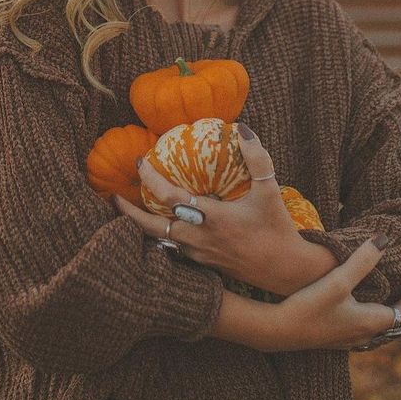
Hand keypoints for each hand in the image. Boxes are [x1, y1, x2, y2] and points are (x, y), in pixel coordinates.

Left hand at [112, 124, 335, 294]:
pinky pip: (174, 250)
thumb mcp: (269, 189)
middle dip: (129, 213)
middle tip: (114, 197)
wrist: (287, 271)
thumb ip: (256, 158)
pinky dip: (162, 237)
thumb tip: (242, 128)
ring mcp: (200, 255)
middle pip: (152, 227)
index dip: (151, 178)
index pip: (170, 197)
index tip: (139, 161)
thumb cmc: (277, 228)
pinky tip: (160, 227)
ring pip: (161, 241)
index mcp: (212, 218)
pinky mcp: (204, 265)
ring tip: (131, 210)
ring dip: (143, 226)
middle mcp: (200, 238)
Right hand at [268, 237, 400, 351]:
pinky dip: (382, 311)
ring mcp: (351, 337)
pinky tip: (372, 302)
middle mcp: (366, 333)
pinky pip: (372, 325)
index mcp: (372, 322)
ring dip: (399, 308)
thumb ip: (362, 261)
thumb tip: (385, 240)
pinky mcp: (338, 335)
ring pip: (386, 324)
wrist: (276, 332)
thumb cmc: (308, 307)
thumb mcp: (337, 281)